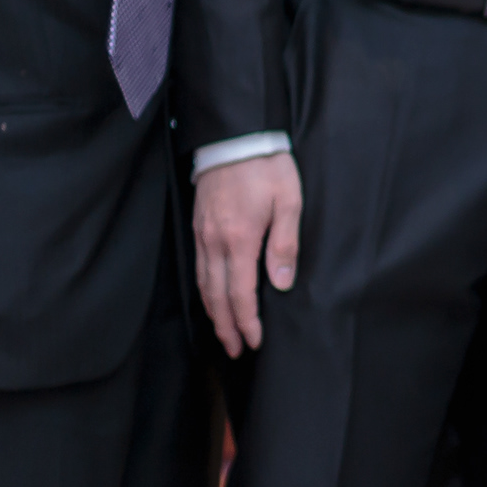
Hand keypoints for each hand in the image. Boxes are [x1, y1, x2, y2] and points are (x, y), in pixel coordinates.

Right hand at [194, 154, 303, 357]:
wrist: (235, 135)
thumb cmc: (267, 166)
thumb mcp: (289, 202)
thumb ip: (285, 245)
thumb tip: (281, 284)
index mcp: (240, 238)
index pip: (240, 293)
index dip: (246, 321)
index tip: (254, 341)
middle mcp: (215, 241)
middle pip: (216, 296)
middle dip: (225, 327)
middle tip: (235, 351)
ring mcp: (202, 234)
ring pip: (203, 284)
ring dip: (213, 313)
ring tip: (223, 333)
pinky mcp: (198, 226)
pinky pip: (198, 267)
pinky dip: (204, 290)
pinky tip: (211, 299)